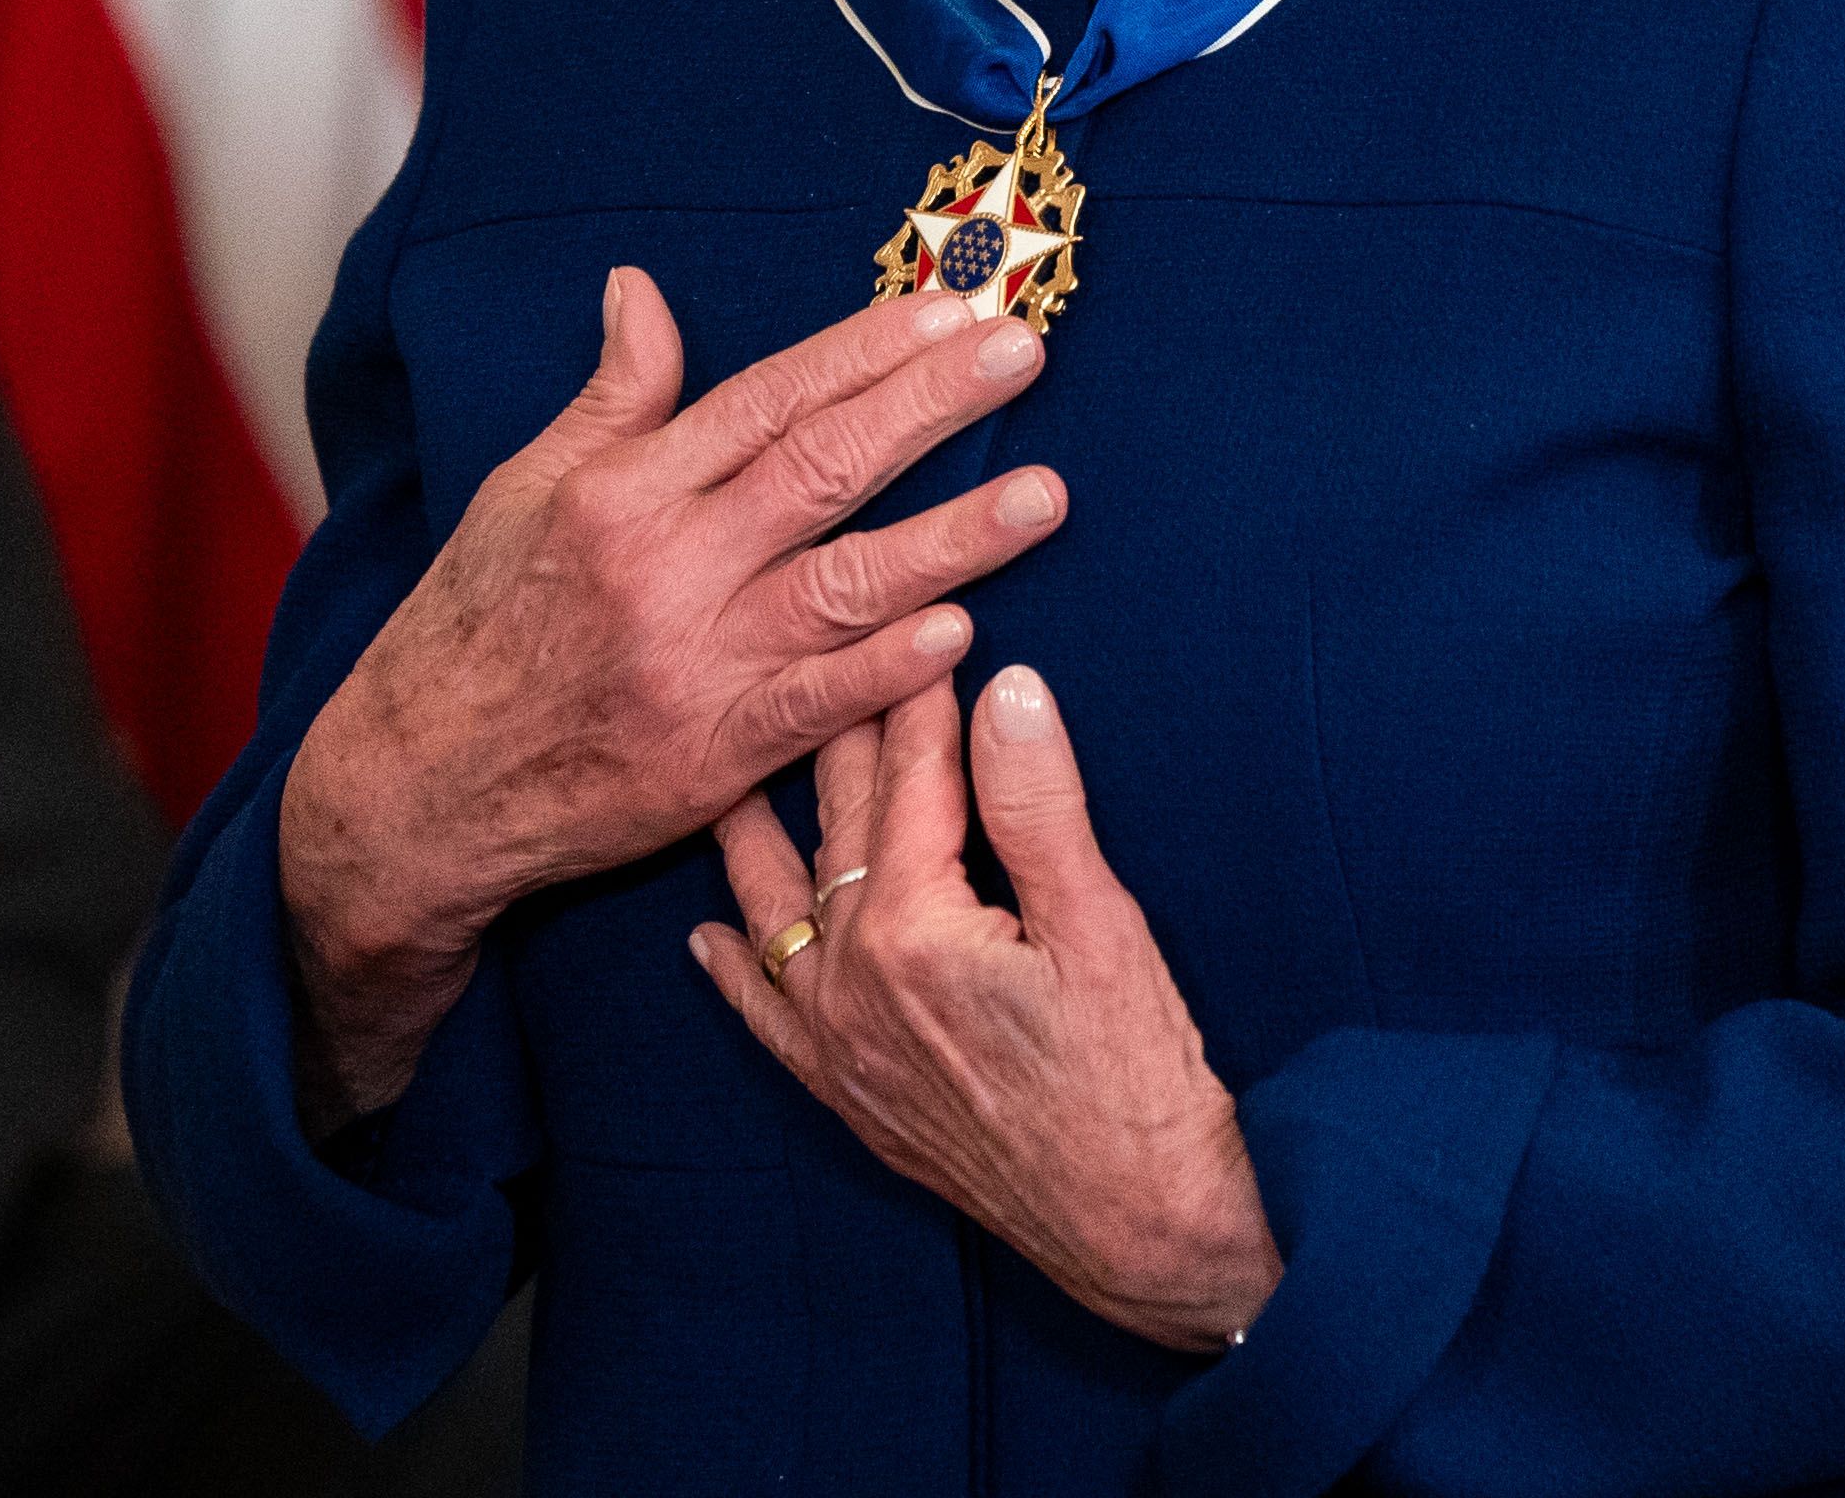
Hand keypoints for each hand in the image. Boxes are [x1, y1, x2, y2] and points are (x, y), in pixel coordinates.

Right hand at [278, 270, 1067, 1123]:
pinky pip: (816, 709)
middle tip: (1024, 356)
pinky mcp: (711, 757)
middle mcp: (666, 568)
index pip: (769, 401)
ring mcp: (694, 664)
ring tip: (1043, 496)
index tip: (948, 309)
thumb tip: (639, 289)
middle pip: (822, 472)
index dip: (864, 352)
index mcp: (623, 492)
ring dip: (952, 540)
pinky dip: (887, 675)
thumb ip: (610, 397)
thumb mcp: (522, 492)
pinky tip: (961, 636)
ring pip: (844, 587)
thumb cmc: (472, 626)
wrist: (415, 788)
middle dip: (929, 409)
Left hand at [698, 667, 1279, 1354]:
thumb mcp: (1102, 926)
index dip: (919, 693)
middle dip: (841, 734)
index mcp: (914, 931)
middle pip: (838, 827)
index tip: (919, 619)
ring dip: (762, 833)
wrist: (1134, 1225)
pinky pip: (765, 1020)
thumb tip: (1010, 690)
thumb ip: (1040, 805)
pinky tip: (709, 939)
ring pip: (781, 909)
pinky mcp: (847, 1094)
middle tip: (830, 653)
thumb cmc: (1134, 1080)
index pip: (912, 780)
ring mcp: (840, 1044)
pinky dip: (736, 975)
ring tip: (737, 762)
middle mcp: (853, 984)